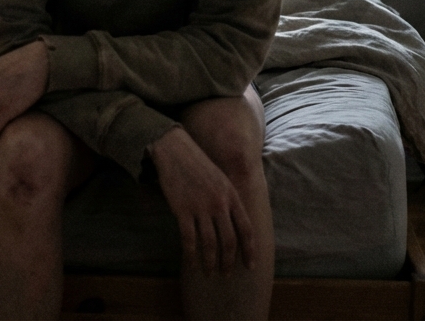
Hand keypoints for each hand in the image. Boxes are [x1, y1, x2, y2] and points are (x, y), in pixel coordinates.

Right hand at [148, 128, 255, 274]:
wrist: (174, 150)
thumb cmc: (197, 164)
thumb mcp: (221, 179)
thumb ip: (229, 200)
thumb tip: (234, 222)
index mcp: (231, 196)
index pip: (246, 229)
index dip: (249, 250)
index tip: (250, 265)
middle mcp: (219, 204)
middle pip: (229, 240)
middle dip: (229, 261)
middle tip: (226, 273)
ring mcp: (200, 208)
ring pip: (209, 243)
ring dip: (211, 262)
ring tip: (209, 273)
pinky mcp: (182, 210)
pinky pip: (189, 239)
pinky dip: (191, 254)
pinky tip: (191, 262)